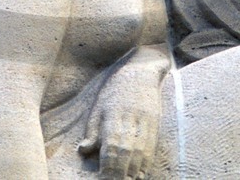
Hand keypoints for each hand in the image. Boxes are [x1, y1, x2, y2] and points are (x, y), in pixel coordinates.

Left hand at [79, 63, 162, 179]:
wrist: (140, 70)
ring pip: (140, 151)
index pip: (111, 146)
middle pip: (126, 152)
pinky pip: (152, 146)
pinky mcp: (155, 122)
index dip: (108, 166)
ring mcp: (145, 120)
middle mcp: (130, 118)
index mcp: (112, 115)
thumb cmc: (114, 90)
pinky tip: (141, 174)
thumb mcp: (98, 107)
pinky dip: (146, 163)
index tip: (103, 179)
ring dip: (134, 171)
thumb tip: (83, 151)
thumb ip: (92, 131)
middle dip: (120, 173)